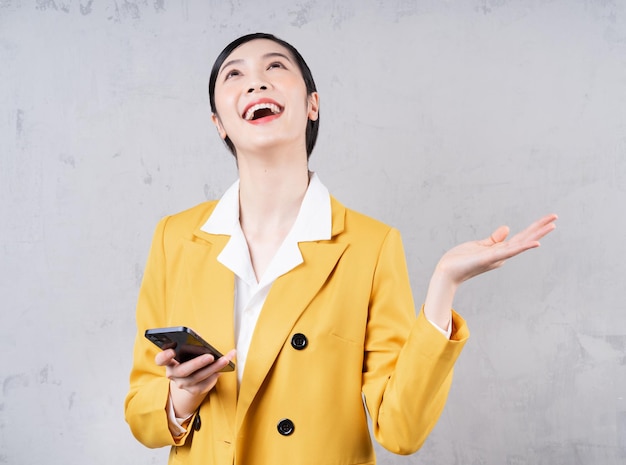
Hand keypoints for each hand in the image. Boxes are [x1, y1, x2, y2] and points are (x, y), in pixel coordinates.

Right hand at [155, 348, 235, 418]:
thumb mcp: (188, 347)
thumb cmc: (190, 355)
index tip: (172, 351)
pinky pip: (206, 384)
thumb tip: (199, 337)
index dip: (164, 356)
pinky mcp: (195, 390)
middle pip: (183, 371)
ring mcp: (183, 384)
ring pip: (198, 377)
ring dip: (213, 368)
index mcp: (168, 361)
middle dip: (197, 363)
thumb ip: (191, 340)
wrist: (192, 374)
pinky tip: (225, 366)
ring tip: (224, 360)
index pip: (160, 360)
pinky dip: (217, 374)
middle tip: (210, 356)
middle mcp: (173, 374)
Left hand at [436, 213, 557, 285]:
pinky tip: (535, 243)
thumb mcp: (479, 245)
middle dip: (540, 228)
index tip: (548, 219)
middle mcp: (502, 255)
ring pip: (521, 243)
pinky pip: (509, 252)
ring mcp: (497, 257)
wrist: (447, 272)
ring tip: (552, 225)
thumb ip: (494, 239)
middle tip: (556, 217)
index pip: (520, 237)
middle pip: (524, 238)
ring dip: (537, 234)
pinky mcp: (489, 258)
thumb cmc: (460, 260)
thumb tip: (507, 228)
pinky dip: (522, 247)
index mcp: (499, 251)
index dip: (534, 228)